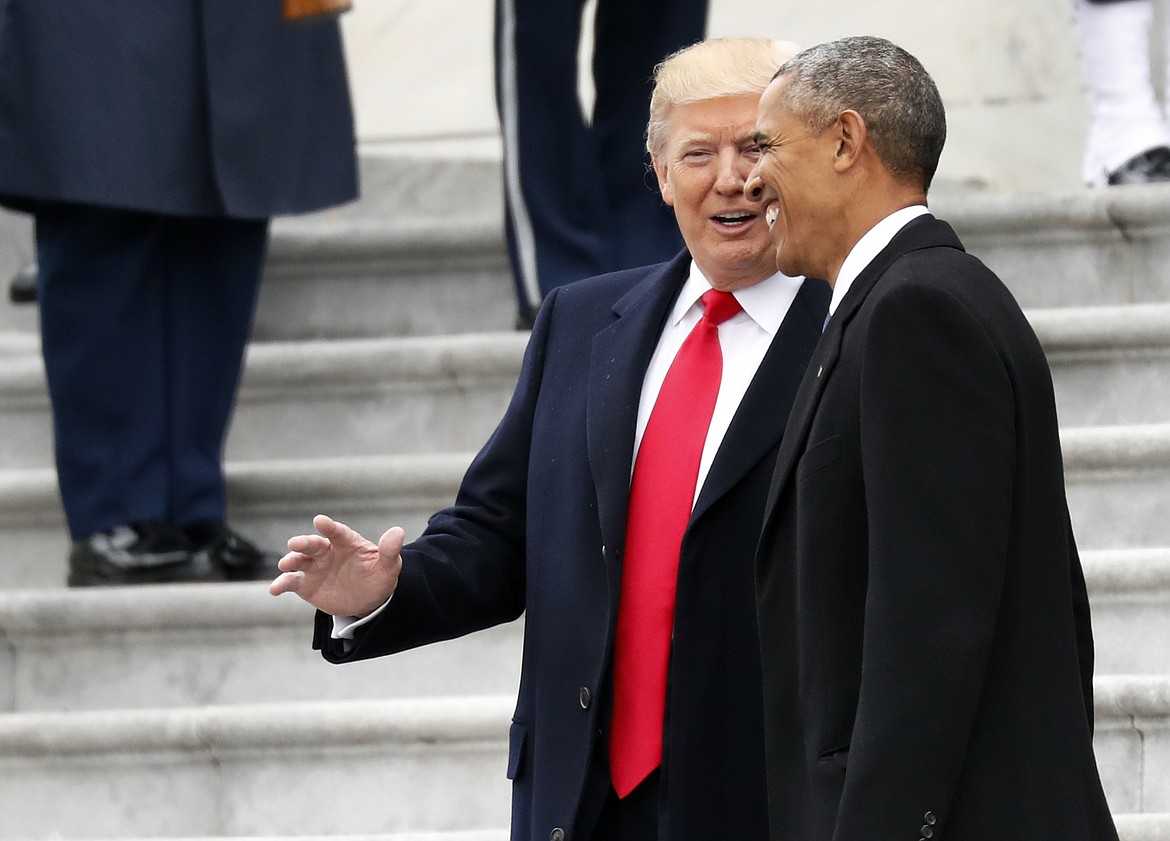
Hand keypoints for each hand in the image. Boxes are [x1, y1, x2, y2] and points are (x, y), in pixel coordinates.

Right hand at [269, 513, 403, 618]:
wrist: (368, 600)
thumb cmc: (378, 577)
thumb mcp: (389, 567)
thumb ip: (390, 551)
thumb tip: (398, 531)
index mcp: (347, 542)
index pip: (337, 532)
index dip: (329, 527)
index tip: (319, 520)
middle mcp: (327, 551)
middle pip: (314, 544)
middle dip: (304, 543)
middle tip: (295, 543)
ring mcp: (315, 567)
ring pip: (299, 560)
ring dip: (291, 560)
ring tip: (286, 564)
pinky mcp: (305, 584)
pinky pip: (291, 582)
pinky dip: (281, 584)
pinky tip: (275, 589)